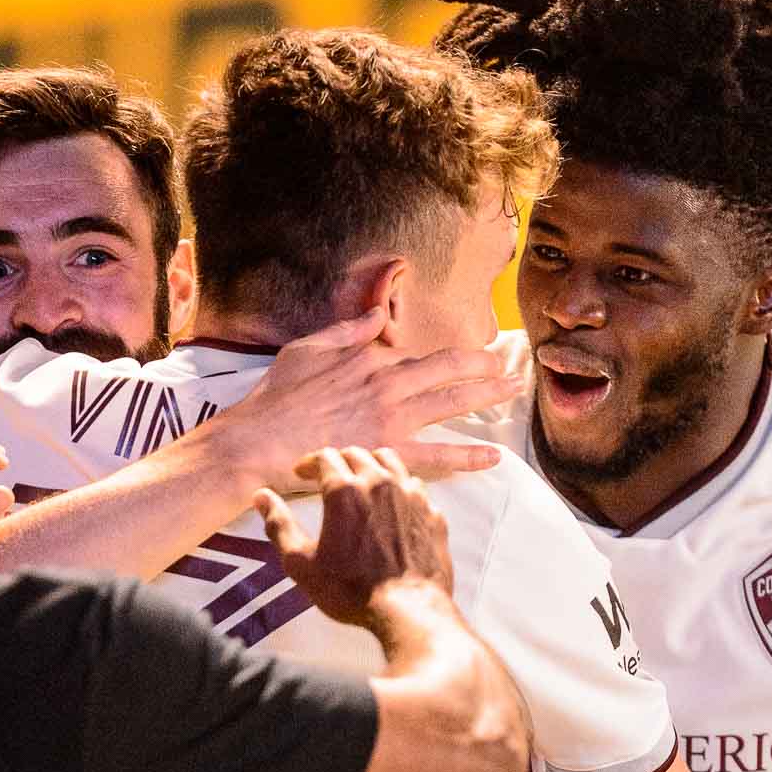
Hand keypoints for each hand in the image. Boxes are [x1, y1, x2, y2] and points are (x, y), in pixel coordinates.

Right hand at [227, 308, 517, 491]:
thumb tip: (377, 316)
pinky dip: (469, 455)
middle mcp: (387, 384)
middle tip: (509, 365)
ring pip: (452, 402)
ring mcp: (392, 419)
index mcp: (368, 360)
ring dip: (487, 394)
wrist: (258, 442)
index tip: (466, 356)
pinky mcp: (389, 453)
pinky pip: (438, 454)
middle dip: (483, 365)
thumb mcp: (306, 349)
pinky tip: (494, 456)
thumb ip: (345, 332)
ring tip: (514, 390)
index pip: (415, 354)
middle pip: (447, 369)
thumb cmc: (275, 399)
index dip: (443, 355)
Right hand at [255, 446, 454, 626]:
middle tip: (329, 477)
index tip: (302, 473)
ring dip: (372, 466)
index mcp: (345, 490)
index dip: (309, 463)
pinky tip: (393, 505)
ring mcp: (412, 495)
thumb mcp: (300, 563)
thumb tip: (261, 497)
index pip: (324, 457)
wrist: (408, 611)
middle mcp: (380, 483)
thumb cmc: (350, 591)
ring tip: (362, 482)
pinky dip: (399, 487)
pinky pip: (415, 486)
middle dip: (339, 461)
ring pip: (391, 462)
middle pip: (358, 454)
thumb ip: (279, 525)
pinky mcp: (433, 513)